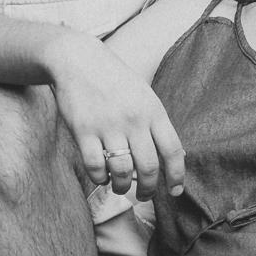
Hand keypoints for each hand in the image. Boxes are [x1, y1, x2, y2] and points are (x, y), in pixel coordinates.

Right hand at [45, 33, 185, 197]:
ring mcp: (108, 126)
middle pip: (149, 166)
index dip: (177, 175)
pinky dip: (100, 178)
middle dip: (149, 189)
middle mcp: (134, 120)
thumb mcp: (145, 96)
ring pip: (122, 171)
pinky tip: (102, 176)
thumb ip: (157, 124)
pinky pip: (95, 166)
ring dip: (123, 187)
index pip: (173, 151)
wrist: (78, 60)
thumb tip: (176, 156)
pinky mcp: (83, 130)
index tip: (175, 191)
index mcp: (154, 112)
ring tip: (121, 187)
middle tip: (145, 195)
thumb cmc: (115, 81)